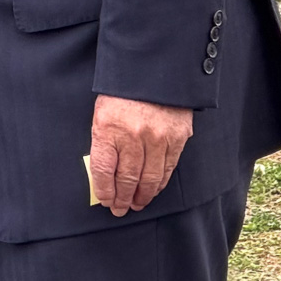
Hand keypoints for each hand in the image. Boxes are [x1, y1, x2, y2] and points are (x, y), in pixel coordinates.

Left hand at [89, 94, 192, 215]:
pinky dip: (160, 183)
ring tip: (137, 204)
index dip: (105, 190)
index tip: (106, 201)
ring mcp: (158, 137)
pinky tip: (153, 189)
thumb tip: (105, 176)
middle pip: (128, 178)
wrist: (153, 71)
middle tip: (121, 210)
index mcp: (109, 127)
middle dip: (123, 198)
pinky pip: (168, 168)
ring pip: (150, 178)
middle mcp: (134, 135)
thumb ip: (103, 143)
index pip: (104, 170)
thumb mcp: (102, 113)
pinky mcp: (177, 137)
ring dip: (143, 195)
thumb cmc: (122, 93)